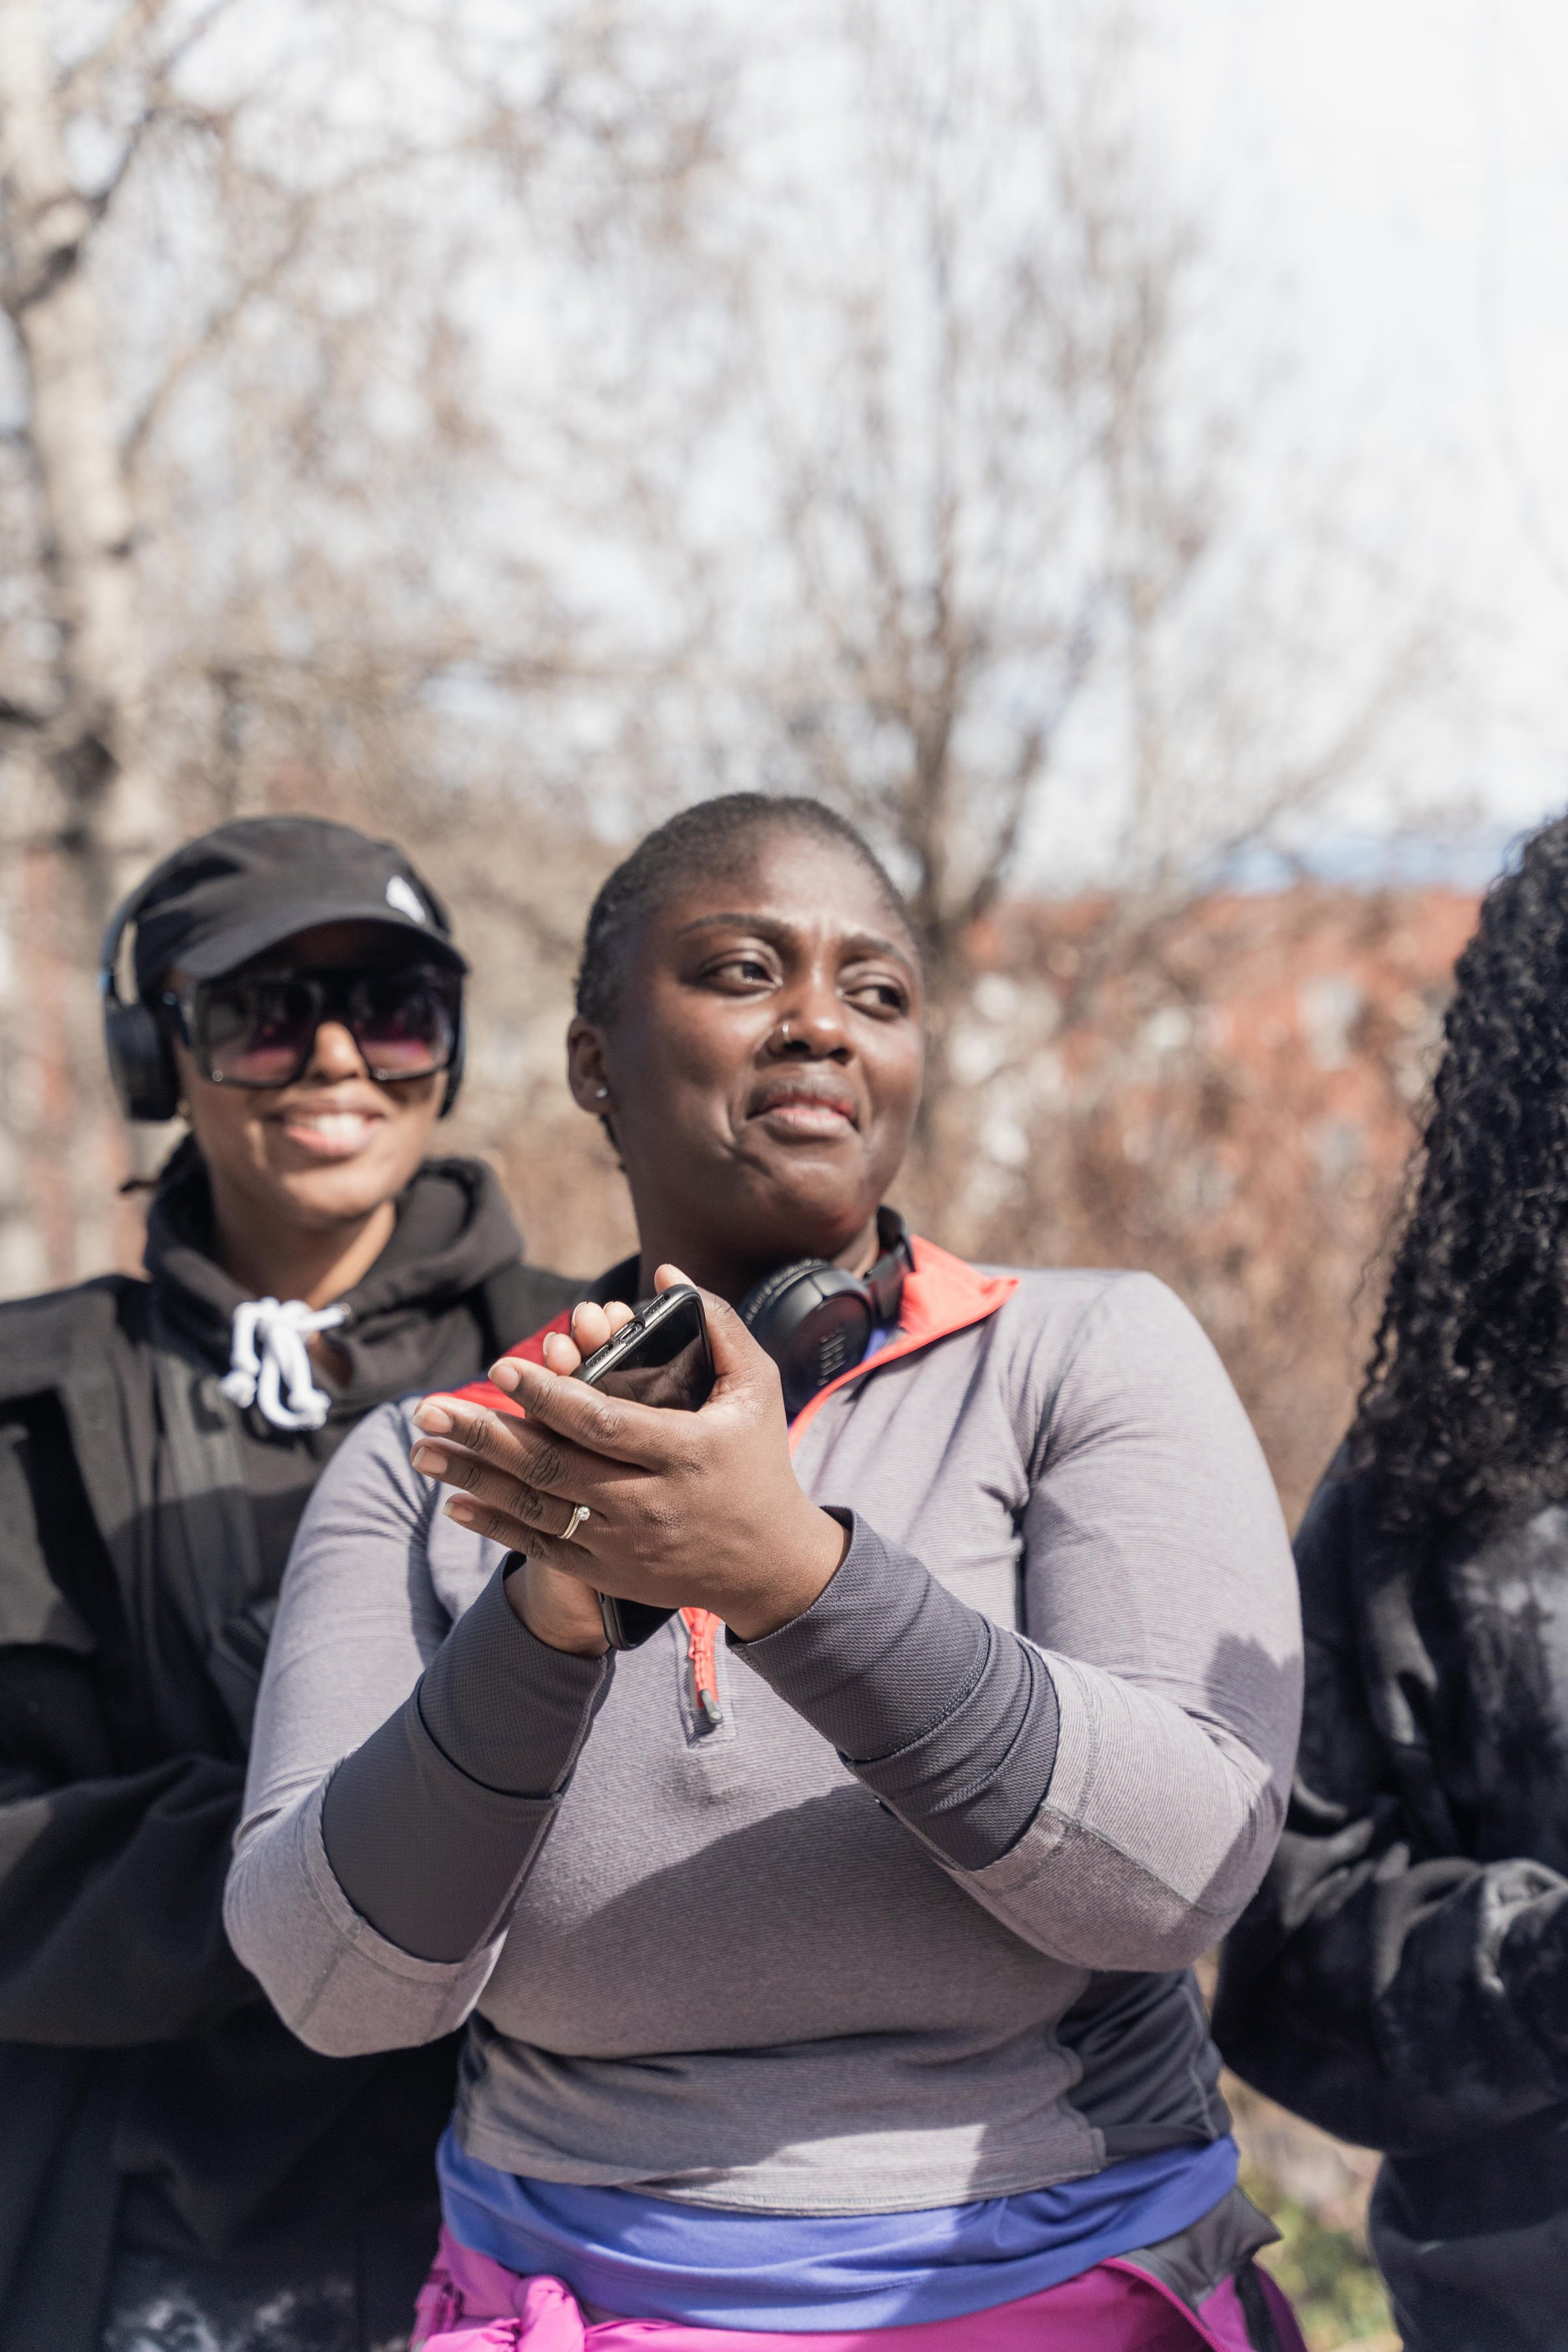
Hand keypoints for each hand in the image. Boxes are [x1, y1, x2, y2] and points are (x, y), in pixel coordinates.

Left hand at [408, 1267, 847, 1649]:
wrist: (771, 1564)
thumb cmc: (760, 1462)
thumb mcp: (756, 1388)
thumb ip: (718, 1326)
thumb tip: (667, 1272)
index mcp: (687, 1452)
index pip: (604, 1422)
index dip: (550, 1395)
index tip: (501, 1367)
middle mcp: (651, 1503)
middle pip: (555, 1466)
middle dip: (484, 1436)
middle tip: (428, 1410)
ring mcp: (627, 1544)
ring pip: (538, 1508)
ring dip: (474, 1478)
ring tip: (421, 1452)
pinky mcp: (611, 1572)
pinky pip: (542, 1549)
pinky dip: (495, 1527)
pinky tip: (456, 1502)